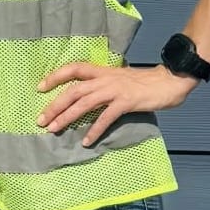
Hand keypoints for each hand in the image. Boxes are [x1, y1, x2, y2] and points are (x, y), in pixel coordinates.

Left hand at [37, 61, 194, 147]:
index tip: (40, 87)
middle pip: (73, 90)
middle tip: (41, 121)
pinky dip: (95, 130)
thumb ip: (104, 85)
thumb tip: (87, 97)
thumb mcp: (120, 78)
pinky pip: (106, 117)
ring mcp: (115, 90)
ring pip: (84, 103)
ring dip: (67, 117)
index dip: (55, 76)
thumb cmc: (145, 82)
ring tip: (54, 130)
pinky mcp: (126, 102)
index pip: (73, 68)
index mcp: (102, 71)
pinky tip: (86, 141)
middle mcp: (105, 79)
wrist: (169, 81)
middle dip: (55, 105)